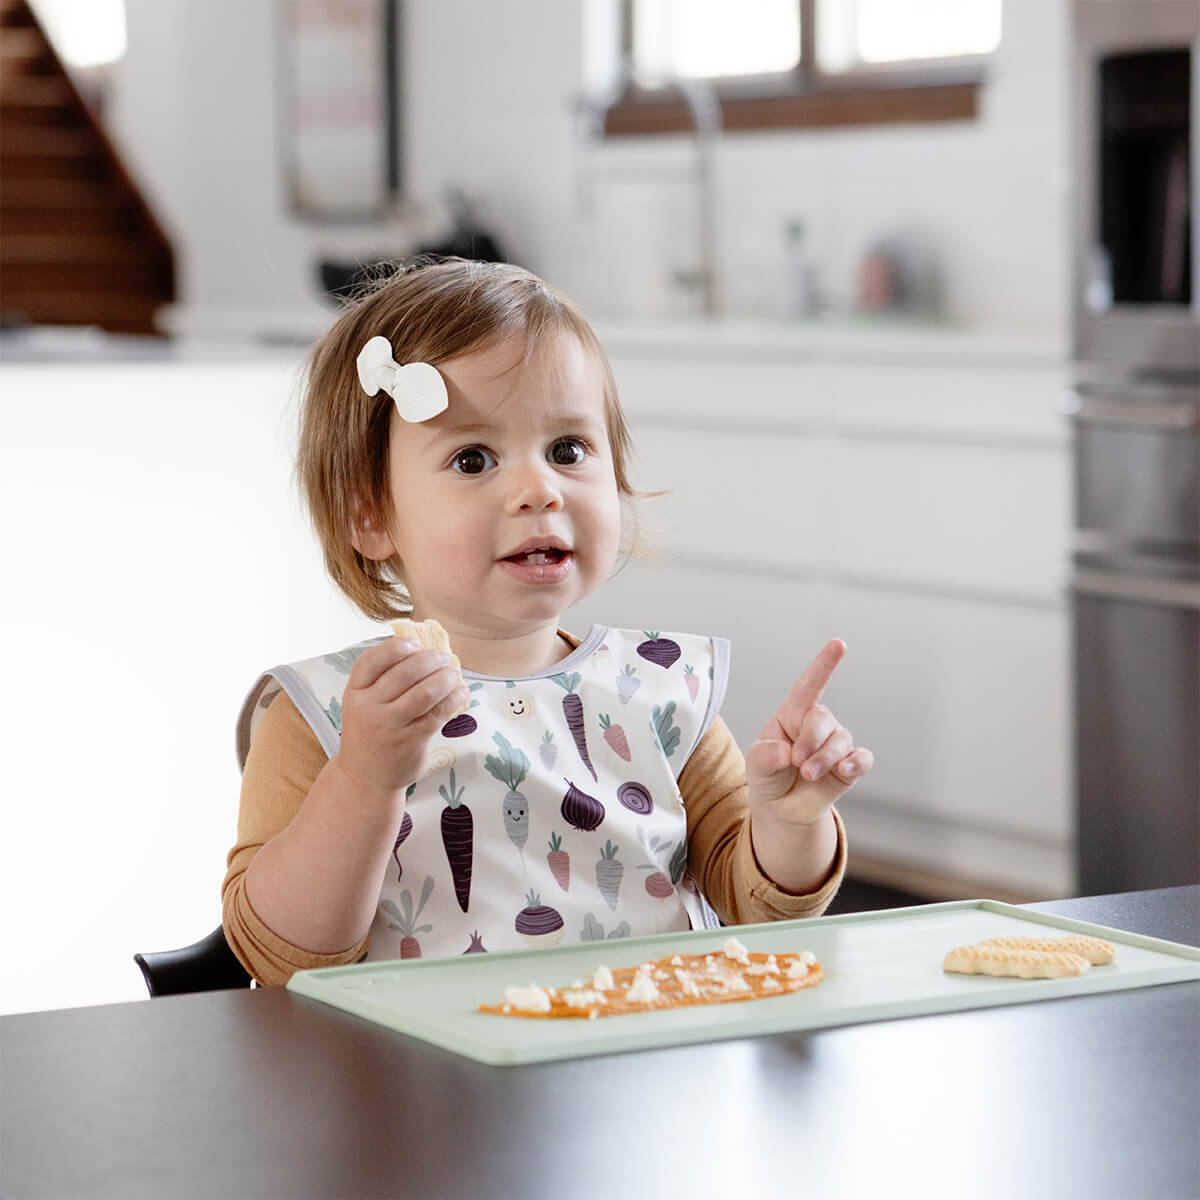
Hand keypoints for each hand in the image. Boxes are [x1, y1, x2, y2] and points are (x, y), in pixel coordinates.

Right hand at [332, 637, 468, 795]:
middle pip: (403, 673)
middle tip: (443, 657)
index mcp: (354, 693)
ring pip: (424, 692)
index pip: (371, 661)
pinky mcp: (411, 741)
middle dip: (429, 660)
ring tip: (453, 674)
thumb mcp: (363, 704)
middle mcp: (369, 707)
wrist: (364, 777)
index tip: (415, 642)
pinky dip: (453, 698)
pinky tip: (460, 692)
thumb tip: (421, 650)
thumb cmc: (368, 732)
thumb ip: (381, 681)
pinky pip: (438, 713)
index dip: (395, 647)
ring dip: (445, 678)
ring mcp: (390, 726)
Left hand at [745, 639, 872, 825]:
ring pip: (841, 741)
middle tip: (797, 761)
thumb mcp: (756, 763)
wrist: (781, 808)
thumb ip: (766, 755)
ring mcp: (835, 745)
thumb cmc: (768, 775)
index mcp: (793, 714)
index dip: (824, 664)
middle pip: (823, 718)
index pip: (810, 684)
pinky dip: (855, 762)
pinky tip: (844, 770)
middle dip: (810, 740)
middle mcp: (817, 726)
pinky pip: (862, 758)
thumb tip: (788, 753)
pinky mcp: (849, 767)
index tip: (839, 644)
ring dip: (824, 759)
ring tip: (808, 774)